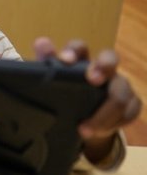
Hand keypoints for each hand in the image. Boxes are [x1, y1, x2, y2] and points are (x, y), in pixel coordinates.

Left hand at [33, 37, 141, 162]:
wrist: (81, 120)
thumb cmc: (65, 92)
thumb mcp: (52, 80)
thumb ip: (46, 62)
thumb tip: (42, 43)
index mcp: (80, 60)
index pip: (79, 47)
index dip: (74, 50)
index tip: (65, 60)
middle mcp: (103, 68)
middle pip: (110, 57)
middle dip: (104, 66)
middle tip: (93, 80)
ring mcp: (120, 84)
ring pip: (121, 92)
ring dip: (104, 112)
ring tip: (85, 128)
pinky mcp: (131, 103)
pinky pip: (130, 111)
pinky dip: (114, 124)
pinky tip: (99, 131)